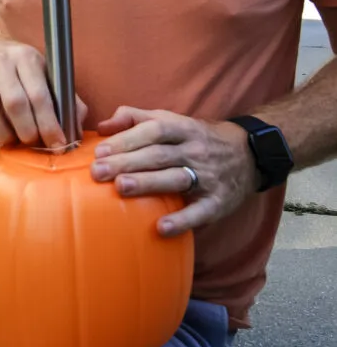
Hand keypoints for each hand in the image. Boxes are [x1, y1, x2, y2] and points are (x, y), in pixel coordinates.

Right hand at [0, 37, 87, 148]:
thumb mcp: (43, 70)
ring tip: (17, 141)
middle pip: (15, 105)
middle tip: (36, 144)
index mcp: (25, 58)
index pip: (39, 95)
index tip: (58, 144)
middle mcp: (0, 65)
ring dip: (7, 137)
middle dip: (29, 133)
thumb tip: (76, 128)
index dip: (49, 124)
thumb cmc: (18, 67)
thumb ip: (64, 97)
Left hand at [91, 106, 256, 235]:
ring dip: (148, 183)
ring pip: (175, 178)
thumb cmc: (197, 138)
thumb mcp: (172, 120)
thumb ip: (136, 118)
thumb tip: (102, 127)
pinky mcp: (218, 202)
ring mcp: (208, 177)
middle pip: (159, 155)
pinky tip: (161, 228)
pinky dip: (181, 220)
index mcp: (182, 128)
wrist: (249, 154)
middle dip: (127, 162)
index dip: (127, 139)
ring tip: (121, 187)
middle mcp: (195, 150)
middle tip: (98, 172)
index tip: (100, 151)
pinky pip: (199, 212)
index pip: (154, 129)